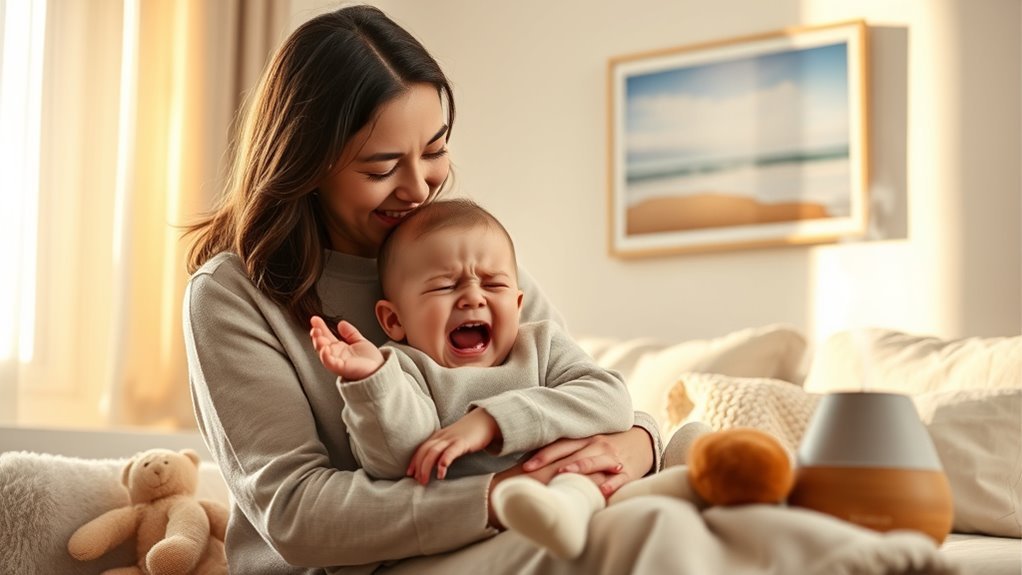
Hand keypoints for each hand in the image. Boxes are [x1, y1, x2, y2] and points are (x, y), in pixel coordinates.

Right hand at [310, 317, 383, 379]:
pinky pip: (330, 363)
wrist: (380, 370)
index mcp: (340, 349)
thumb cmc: (371, 360)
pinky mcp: (342, 368)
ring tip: (317, 334)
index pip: (326, 336)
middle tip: (315, 327)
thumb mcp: (360, 341)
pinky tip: (325, 348)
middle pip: (321, 344)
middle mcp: (336, 355)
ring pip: (323, 353)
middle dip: (316, 335)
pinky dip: (325, 356)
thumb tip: (341, 323)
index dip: (320, 327)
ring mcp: (338, 362)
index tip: (315, 319)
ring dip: (318, 344)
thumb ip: (350, 333)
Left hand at [408, 408, 499, 484]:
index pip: (421, 449)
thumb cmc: (469, 433)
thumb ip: (444, 449)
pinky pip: (451, 451)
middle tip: (417, 481)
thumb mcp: (452, 440)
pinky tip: (441, 471)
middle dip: (419, 466)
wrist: (485, 420)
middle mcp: (442, 437)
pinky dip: (444, 460)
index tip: (409, 474)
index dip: (414, 461)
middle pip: (425, 451)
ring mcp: (452, 439)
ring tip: (425, 481)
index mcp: (438, 436)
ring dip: (427, 467)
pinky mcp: (463, 442)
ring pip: (434, 452)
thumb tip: (436, 465)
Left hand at [524, 426, 654, 497]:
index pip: (561, 445)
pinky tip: (602, 490)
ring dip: (578, 467)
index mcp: (585, 439)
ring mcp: (612, 458)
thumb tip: (533, 464)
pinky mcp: (627, 472)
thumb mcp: (587, 443)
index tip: (526, 466)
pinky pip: (618, 478)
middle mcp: (597, 446)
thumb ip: (566, 451)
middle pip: (572, 454)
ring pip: (594, 461)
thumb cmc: (605, 446)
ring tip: (564, 474)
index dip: (543, 455)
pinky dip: (610, 483)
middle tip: (534, 473)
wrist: (643, 442)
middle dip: (553, 463)